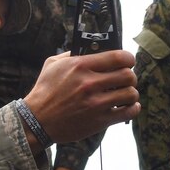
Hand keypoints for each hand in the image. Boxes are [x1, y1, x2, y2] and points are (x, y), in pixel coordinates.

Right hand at [24, 51, 140, 147]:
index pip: (117, 57)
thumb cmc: (45, 91)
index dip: (128, 58)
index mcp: (80, 66)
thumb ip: (71, 53)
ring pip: (130, 94)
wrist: (37, 121)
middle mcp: (90, 83)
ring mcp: (96, 103)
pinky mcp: (99, 121)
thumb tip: (89, 48)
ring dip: (131, 93)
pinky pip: (128, 113)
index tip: (128, 61)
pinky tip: (128, 106)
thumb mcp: (52, 64)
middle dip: (130, 76)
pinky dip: (132, 108)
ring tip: (125, 94)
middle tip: (125, 79)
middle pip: (128, 75)